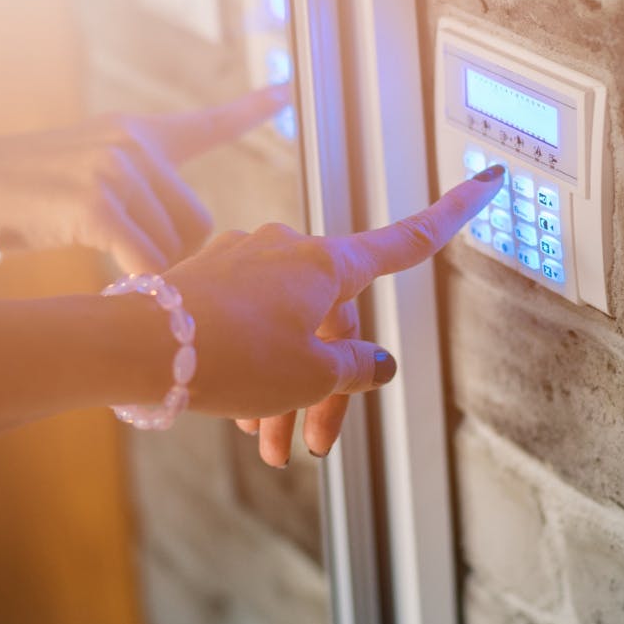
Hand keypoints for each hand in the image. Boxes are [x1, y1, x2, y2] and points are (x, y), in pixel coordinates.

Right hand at [0, 85, 290, 271]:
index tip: (287, 90)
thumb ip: (140, 195)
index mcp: (138, 134)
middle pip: (199, 224)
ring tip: (106, 270)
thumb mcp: (89, 178)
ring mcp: (115, 169)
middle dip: (177, 258)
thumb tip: (187, 246)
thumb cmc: (23, 199)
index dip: (250, 109)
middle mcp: (134, 143)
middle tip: (133, 269)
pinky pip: (146, 263)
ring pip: (174, 250)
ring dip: (150, 276)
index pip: (207, 123)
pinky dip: (137, 289)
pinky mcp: (96, 203)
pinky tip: (112, 292)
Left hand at [166, 165, 506, 466]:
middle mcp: (289, 251)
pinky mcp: (208, 279)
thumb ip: (355, 369)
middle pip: (335, 320)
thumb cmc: (229, 357)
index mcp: (327, 264)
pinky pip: (249, 325)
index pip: (406, 241)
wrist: (136, 348)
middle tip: (316, 443)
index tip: (487, 178)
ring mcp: (245, 260)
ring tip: (269, 445)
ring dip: (287, 390)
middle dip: (330, 385)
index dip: (452, 214)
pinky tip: (242, 415)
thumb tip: (375, 364)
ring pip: (287, 330)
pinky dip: (255, 368)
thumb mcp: (310, 375)